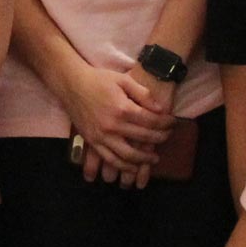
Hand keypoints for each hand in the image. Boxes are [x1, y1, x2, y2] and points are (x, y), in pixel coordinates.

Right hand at [58, 61, 166, 183]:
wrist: (72, 84)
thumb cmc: (99, 79)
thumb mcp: (123, 80)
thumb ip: (143, 94)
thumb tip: (161, 110)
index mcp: (123, 109)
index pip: (152, 121)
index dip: (166, 123)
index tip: (173, 122)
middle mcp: (113, 126)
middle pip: (144, 138)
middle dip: (160, 138)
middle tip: (168, 136)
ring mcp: (102, 136)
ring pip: (128, 156)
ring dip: (144, 160)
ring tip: (154, 158)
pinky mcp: (93, 142)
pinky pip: (110, 159)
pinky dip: (123, 167)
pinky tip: (133, 167)